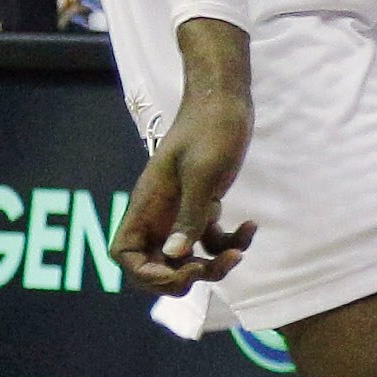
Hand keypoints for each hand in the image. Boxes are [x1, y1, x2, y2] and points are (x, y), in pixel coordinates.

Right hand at [112, 23, 256, 294]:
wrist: (226, 99)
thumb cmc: (210, 129)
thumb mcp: (202, 173)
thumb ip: (189, 215)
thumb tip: (176, 256)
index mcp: (147, 205)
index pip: (126, 255)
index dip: (146, 274)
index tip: (180, 271)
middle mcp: (159, 213)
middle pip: (156, 266)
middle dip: (182, 277)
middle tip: (208, 267)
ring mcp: (180, 212)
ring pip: (187, 258)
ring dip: (213, 265)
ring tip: (239, 252)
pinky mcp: (204, 206)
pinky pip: (210, 242)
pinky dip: (230, 244)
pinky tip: (250, 225)